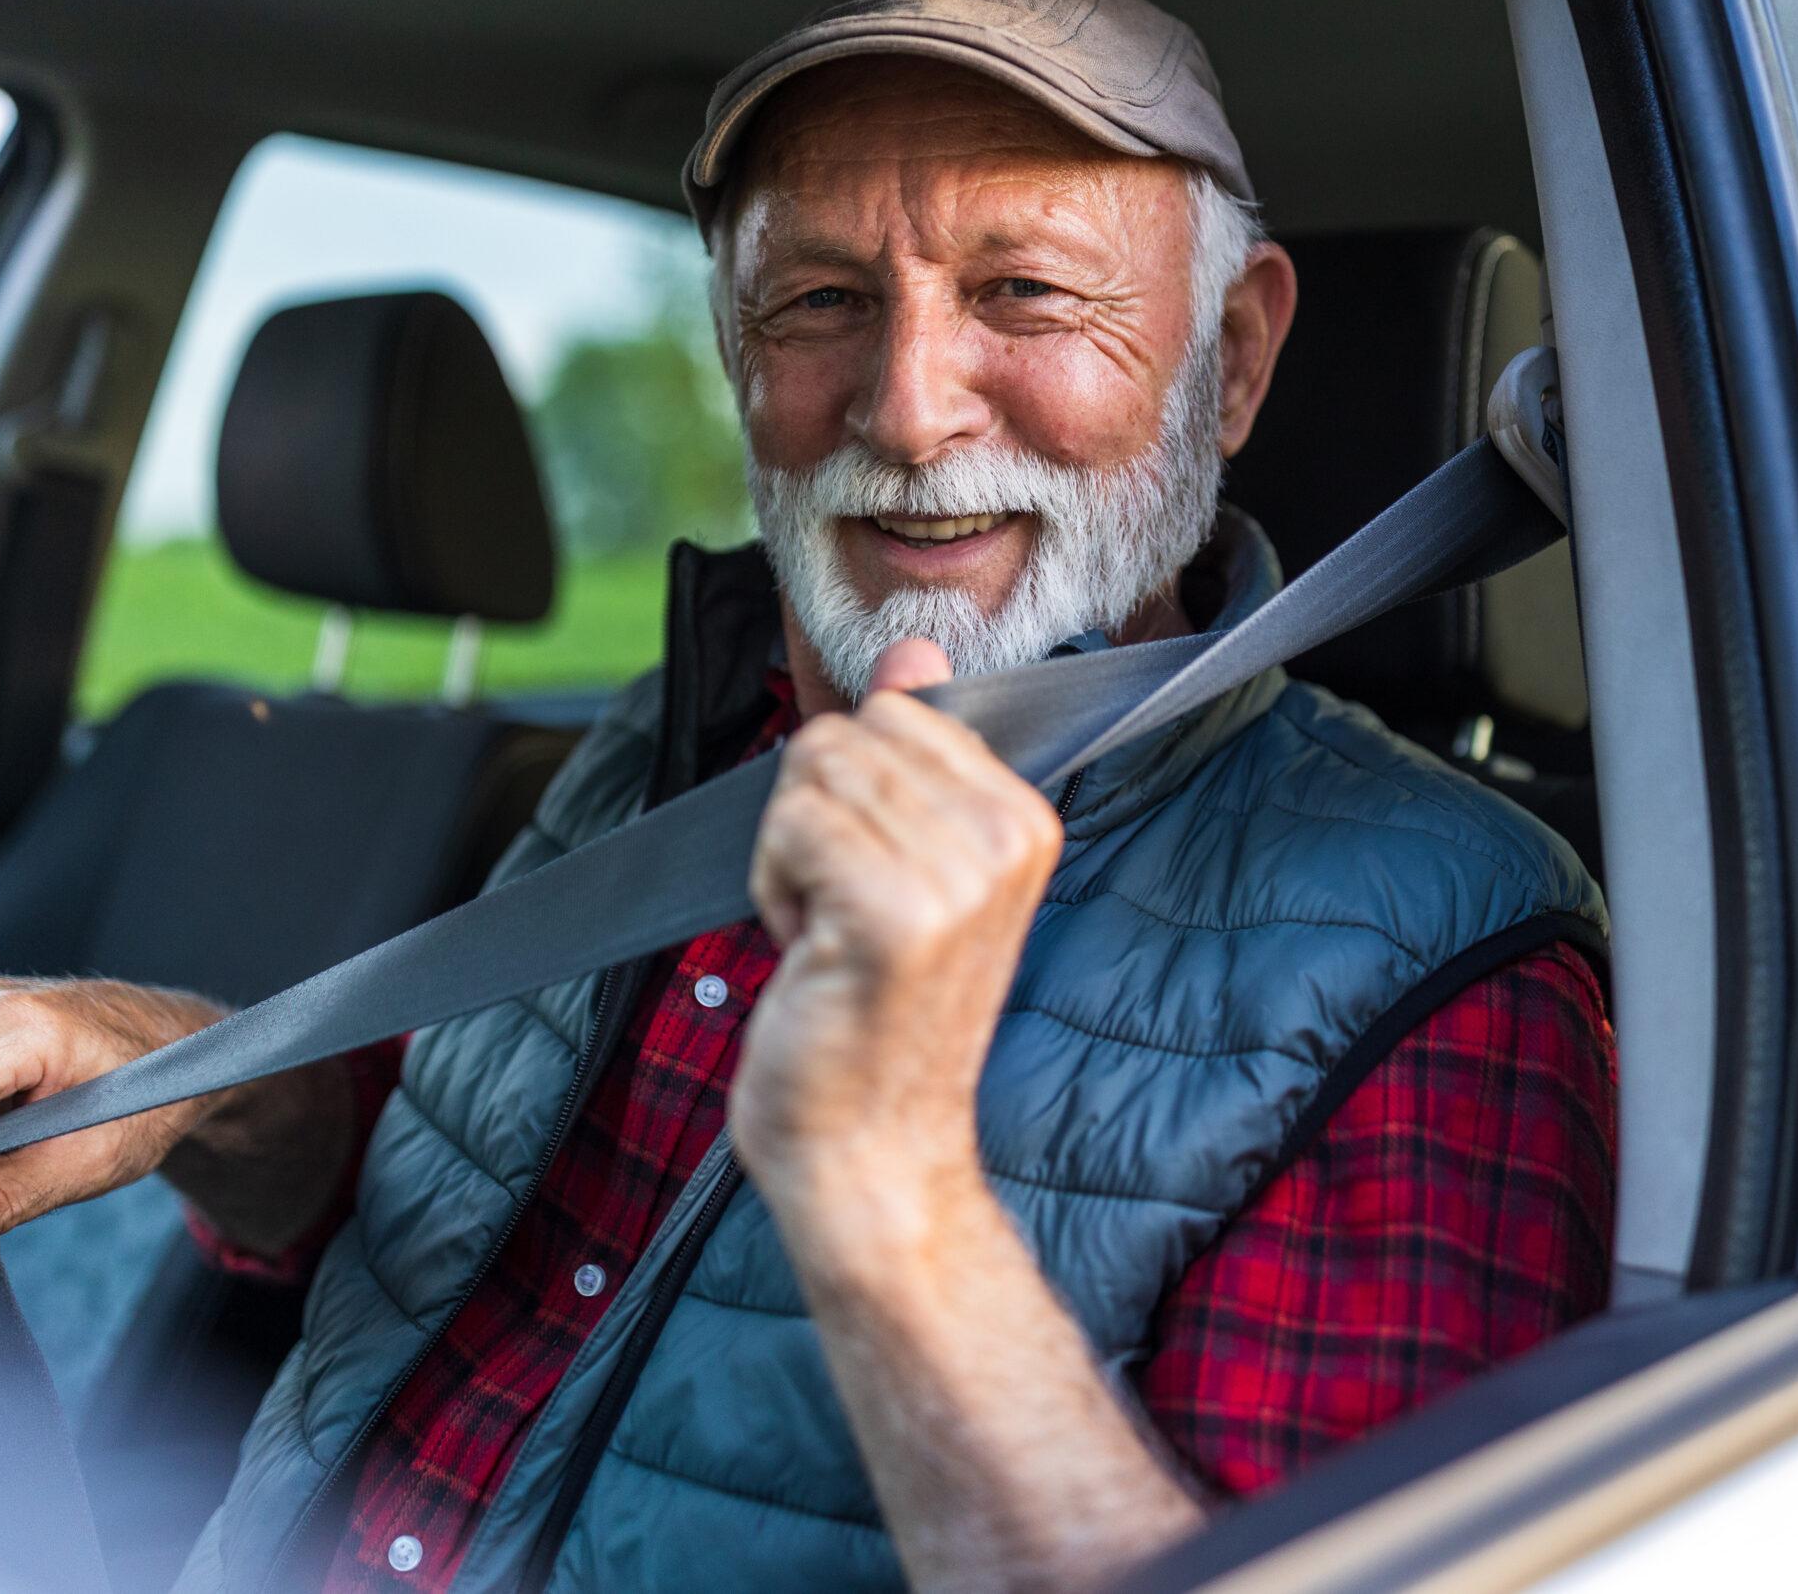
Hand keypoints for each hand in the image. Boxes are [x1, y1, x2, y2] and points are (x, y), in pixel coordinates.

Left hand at [735, 638, 1061, 1228]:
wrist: (873, 1152)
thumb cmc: (878, 1018)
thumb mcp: (908, 866)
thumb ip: (913, 752)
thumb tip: (912, 646)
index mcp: (1024, 817)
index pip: (895, 710)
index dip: (855, 792)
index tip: (875, 881)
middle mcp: (1006, 838)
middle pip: (843, 734)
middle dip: (813, 819)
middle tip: (844, 915)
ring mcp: (956, 877)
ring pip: (809, 773)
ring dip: (790, 857)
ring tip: (831, 936)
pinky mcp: (893, 917)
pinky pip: (789, 827)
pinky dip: (773, 890)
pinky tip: (809, 955)